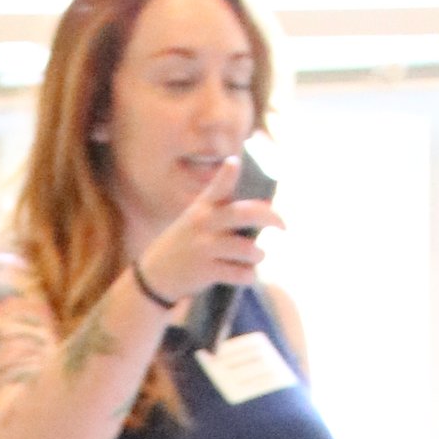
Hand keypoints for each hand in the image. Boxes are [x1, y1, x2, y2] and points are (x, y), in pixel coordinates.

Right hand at [134, 157, 280, 310]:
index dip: (227, 173)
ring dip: (258, 254)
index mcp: (202, 208)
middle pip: (243, 214)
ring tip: (257, 256)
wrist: (155, 277)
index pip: (217, 186)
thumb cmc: (184, 244)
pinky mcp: (206, 272)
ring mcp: (204, 248)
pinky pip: (240, 274)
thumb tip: (265, 206)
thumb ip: (223, 209)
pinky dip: (249, 276)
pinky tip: (247, 275)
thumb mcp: (195, 219)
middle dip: (270, 218)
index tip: (235, 162)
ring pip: (247, 248)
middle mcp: (203, 224)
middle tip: (283, 225)